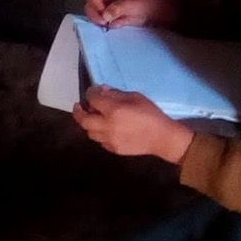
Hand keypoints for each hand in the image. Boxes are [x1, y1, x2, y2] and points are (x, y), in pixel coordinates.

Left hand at [72, 85, 193, 163]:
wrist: (162, 138)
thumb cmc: (151, 114)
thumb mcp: (135, 97)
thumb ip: (116, 94)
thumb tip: (103, 91)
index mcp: (113, 111)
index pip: (93, 99)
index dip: (90, 93)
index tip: (92, 91)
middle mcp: (107, 126)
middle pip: (83, 120)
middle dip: (78, 111)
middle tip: (79, 106)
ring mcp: (109, 139)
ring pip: (89, 132)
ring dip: (88, 123)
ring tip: (91, 117)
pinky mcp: (113, 149)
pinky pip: (99, 140)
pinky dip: (98, 133)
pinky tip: (104, 128)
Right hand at [84, 0, 179, 28]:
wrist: (159, 13)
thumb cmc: (145, 3)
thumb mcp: (131, 4)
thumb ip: (116, 9)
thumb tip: (104, 16)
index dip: (94, 5)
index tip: (103, 15)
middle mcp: (107, 0)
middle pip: (91, 6)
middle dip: (94, 14)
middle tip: (103, 23)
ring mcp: (110, 11)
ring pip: (97, 15)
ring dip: (97, 21)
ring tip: (105, 26)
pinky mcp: (115, 21)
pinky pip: (104, 24)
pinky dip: (103, 27)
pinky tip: (107, 30)